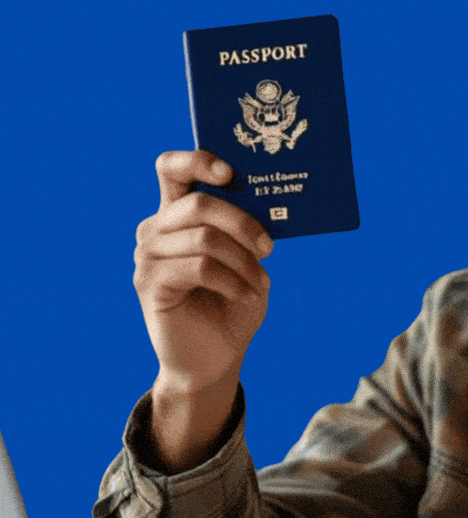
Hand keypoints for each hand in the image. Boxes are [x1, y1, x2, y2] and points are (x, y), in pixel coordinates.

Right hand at [133, 151, 272, 467]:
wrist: (216, 357)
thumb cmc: (233, 303)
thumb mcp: (248, 259)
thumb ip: (247, 228)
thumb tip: (268, 198)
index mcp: (177, 214)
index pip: (172, 168)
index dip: (199, 161)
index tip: (232, 173)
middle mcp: (156, 229)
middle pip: (199, 205)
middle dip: (243, 223)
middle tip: (268, 249)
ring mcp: (148, 256)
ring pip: (203, 238)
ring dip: (243, 261)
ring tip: (261, 281)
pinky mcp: (150, 284)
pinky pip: (199, 268)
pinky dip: (232, 280)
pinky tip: (245, 294)